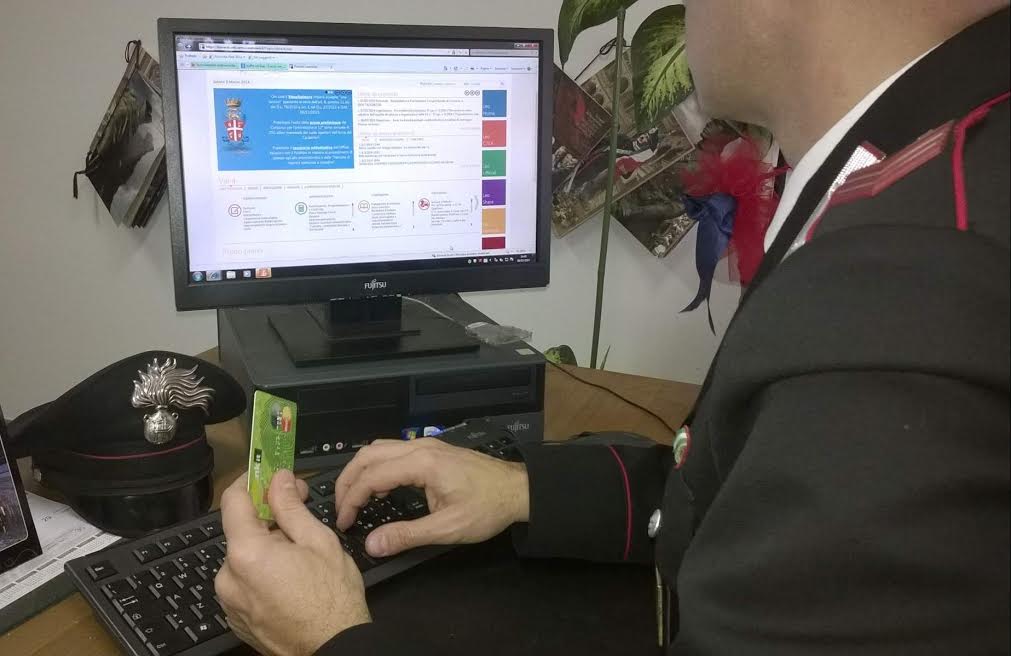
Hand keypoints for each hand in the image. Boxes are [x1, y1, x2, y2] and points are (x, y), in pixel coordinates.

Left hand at [215, 471, 370, 655]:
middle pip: (241, 530)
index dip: (252, 481)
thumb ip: (292, 507)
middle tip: (299, 512)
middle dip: (268, 517)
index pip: (233, 500)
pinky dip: (262, 573)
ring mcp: (230, 601)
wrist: (332, 648)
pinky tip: (291, 578)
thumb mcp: (319, 541)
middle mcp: (229, 577)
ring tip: (301, 556)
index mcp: (247, 553)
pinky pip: (244, 583)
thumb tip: (280, 481)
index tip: (267, 475)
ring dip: (266, 548)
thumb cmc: (332, 601)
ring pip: (244, 557)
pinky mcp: (236, 617)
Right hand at [334, 438, 528, 557]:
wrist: (518, 490)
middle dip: (347, 481)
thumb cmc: (489, 506)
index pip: (371, 476)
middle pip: (367, 455)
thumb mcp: (448, 528)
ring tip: (354, 500)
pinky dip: (377, 467)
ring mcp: (427, 446)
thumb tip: (372, 544)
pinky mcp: (432, 450)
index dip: (350, 499)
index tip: (343, 521)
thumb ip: (407, 535)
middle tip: (340, 509)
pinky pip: (393, 451)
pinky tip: (379, 489)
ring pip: (378, 449)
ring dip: (360, 471)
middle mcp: (420, 448)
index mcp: (422, 464)